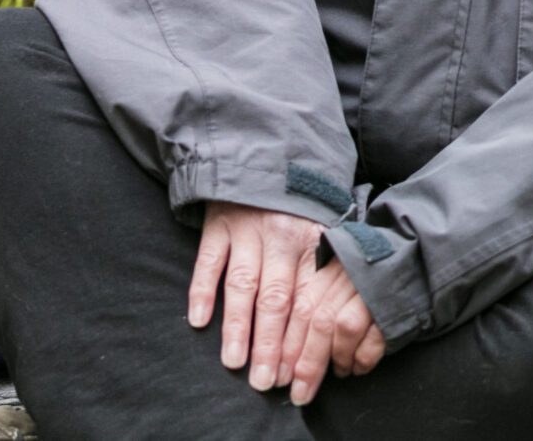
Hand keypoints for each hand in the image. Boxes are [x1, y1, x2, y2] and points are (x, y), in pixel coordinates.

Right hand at [188, 203, 326, 392]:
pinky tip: (199, 321)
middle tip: (266, 380)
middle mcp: (281, 237)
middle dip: (271, 343)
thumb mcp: (325, 226)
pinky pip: (209, 261)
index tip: (297, 373)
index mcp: (312, 242)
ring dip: (238, 327)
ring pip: (243, 285)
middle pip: (276, 299)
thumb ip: (326, 266)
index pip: (307, 299)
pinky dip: (202, 291)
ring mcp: (248, 230)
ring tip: (234, 362)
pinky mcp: (219, 224)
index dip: (301, 338)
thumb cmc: (301, 201)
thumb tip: (333, 318)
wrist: (268, 152)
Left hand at [277, 258, 387, 404]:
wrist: (421, 263)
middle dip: (308, 363)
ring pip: (345, 327)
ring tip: (339, 373)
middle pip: (321, 322)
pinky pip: (376, 337)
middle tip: (300, 393)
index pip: (303, 308)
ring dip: (338, 358)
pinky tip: (359, 367)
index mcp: (333, 268)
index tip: (282, 376)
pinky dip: (364, 358)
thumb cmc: (374, 277)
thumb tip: (286, 349)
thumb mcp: (342, 277)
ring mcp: (375, 288)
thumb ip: (318, 300)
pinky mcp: (398, 303)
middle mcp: (351, 276)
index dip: (290, 345)